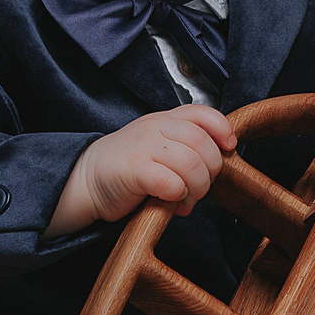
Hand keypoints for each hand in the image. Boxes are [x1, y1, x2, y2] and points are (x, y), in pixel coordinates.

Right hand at [43, 106, 237, 238]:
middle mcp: (155, 128)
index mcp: (163, 120)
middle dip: (211, 171)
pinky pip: (171, 183)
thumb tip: (216, 169)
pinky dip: (177, 195)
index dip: (222, 130)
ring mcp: (143, 147)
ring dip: (196, 188)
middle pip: (203, 143)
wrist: (86, 180)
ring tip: (187, 199)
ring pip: (191, 164)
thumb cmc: (126, 168)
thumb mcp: (157, 147)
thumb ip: (184, 150)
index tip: (228, 148)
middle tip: (199, 188)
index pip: (203, 113)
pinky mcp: (134, 170)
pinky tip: (169, 201)